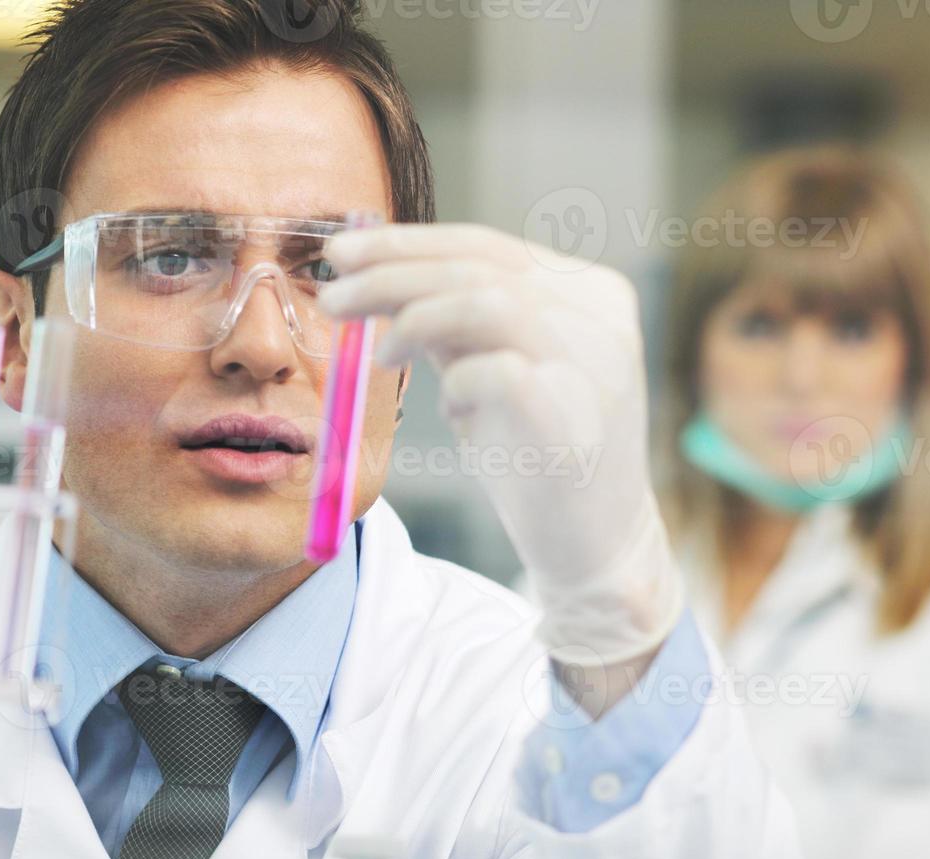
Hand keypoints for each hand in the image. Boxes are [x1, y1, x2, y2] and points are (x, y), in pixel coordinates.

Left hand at [320, 223, 681, 668]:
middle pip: (477, 267)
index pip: (483, 245)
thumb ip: (454, 322)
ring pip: (487, 303)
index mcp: (587, 292)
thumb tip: (376, 275)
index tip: (340, 253)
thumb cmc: (536, 452)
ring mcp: (595, 365)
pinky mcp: (576, 419)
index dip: (405, 244)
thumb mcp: (492, 369)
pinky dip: (456, 379)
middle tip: (331, 297)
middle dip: (390, 274)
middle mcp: (599, 318)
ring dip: (413, 318)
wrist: (595, 543)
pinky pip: (498, 372)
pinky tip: (447, 402)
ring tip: (376, 353)